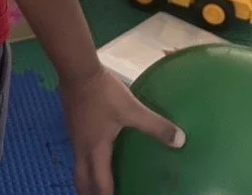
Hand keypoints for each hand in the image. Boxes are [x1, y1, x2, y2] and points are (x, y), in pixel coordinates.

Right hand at [60, 67, 184, 194]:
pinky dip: (86, 159)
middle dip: (88, 193)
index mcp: (96, 150)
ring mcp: (74, 135)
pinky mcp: (72, 122)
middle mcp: (81, 147)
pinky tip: (95, 148)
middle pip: (81, 180)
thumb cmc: (103, 93)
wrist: (77, 70)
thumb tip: (180, 140)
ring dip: (86, 177)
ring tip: (97, 181)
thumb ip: (155, 125)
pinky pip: (77, 150)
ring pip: (78, 165)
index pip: (100, 184)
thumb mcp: (132, 109)